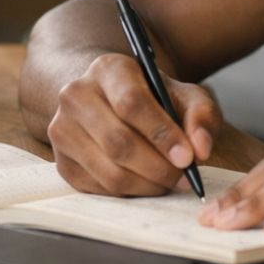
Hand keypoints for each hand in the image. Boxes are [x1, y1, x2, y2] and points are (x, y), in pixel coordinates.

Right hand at [48, 52, 221, 195]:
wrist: (109, 101)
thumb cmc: (152, 98)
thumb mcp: (184, 95)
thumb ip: (201, 115)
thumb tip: (200, 149)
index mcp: (108, 69)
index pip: (131, 103)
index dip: (162, 134)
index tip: (188, 158)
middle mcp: (76, 95)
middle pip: (118, 142)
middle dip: (158, 167)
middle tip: (183, 178)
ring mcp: (62, 130)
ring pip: (109, 172)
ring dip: (147, 185)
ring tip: (168, 181)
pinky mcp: (62, 162)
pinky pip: (99, 189)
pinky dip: (130, 193)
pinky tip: (146, 182)